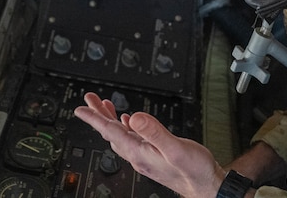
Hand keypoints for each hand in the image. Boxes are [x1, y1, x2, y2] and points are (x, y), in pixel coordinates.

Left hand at [74, 92, 226, 197]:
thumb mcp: (175, 148)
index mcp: (140, 153)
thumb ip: (154, 132)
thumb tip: (133, 117)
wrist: (206, 186)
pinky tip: (129, 121)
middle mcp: (138, 155)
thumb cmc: (194, 171)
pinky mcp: (153, 156)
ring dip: (111, 119)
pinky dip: (127, 127)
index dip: (95, 119)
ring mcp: (145, 156)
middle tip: (89, 100)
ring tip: (103, 106)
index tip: (80, 109)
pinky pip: (132, 139)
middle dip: (99, 115)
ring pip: (120, 135)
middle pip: (111, 133)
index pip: (111, 132)